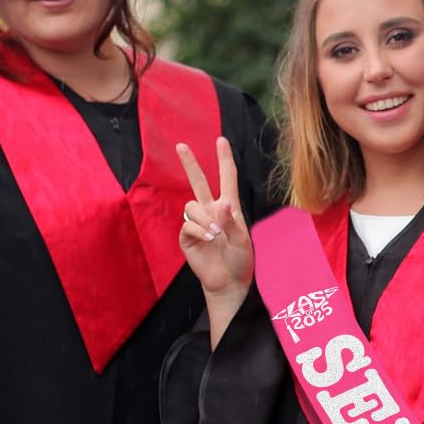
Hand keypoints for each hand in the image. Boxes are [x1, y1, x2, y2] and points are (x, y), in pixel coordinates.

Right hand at [177, 136, 253, 343]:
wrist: (229, 283)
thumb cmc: (240, 261)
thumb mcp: (243, 240)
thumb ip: (232, 222)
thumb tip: (222, 204)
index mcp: (229, 208)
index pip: (226, 179)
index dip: (224, 159)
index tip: (221, 140)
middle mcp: (211, 212)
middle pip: (198, 182)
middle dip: (189, 163)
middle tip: (181, 145)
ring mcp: (197, 223)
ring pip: (192, 206)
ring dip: (204, 218)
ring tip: (215, 234)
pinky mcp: (187, 237)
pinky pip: (188, 225)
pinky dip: (199, 230)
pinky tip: (208, 240)